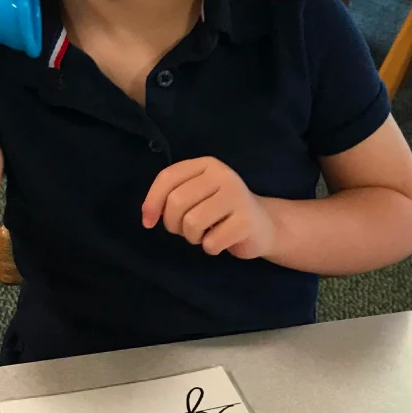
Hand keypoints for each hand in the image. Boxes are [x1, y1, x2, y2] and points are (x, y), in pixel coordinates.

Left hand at [142, 157, 276, 259]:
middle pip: (177, 202)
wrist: (263, 225)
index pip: (167, 177)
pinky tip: (222, 240)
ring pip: (192, 223)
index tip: (148, 222)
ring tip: (206, 234)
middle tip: (187, 229)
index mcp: (206, 165)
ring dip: (193, 237)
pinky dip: (211, 248)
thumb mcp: (196, 195)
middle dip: (174, 224)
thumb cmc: (221, 211)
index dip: (152, 202)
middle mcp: (223, 175)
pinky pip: (211, 242)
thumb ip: (171, 197)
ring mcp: (237, 196)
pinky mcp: (246, 220)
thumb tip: (148, 217)